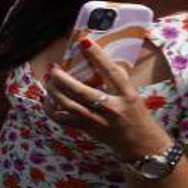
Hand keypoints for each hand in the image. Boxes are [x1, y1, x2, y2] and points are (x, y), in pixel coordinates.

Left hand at [43, 36, 171, 158]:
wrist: (142, 145)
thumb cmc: (137, 116)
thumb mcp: (132, 94)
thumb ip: (117, 79)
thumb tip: (99, 58)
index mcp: (126, 95)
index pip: (111, 72)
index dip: (97, 56)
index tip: (84, 41)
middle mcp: (110, 107)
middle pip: (81, 91)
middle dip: (62, 78)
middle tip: (53, 67)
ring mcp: (96, 120)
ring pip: (68, 105)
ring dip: (53, 91)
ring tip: (47, 80)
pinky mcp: (87, 129)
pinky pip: (63, 119)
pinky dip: (51, 109)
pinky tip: (45, 100)